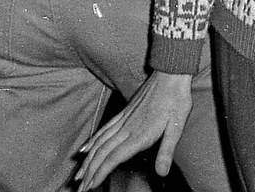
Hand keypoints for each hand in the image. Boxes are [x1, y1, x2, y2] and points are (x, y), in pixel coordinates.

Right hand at [75, 71, 193, 189]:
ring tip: (78, 175)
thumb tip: (161, 172)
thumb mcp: (177, 126)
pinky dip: (92, 141)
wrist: (170, 73)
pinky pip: (103, 129)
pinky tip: (84, 148)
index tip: (90, 187)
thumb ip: (166, 151)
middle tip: (79, 188)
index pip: (113, 158)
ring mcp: (123, 119)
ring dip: (87, 160)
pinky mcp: (124, 112)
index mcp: (139, 134)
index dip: (100, 173)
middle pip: (102, 153)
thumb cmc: (176, 99)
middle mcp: (127, 128)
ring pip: (99, 142)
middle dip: (89, 172)